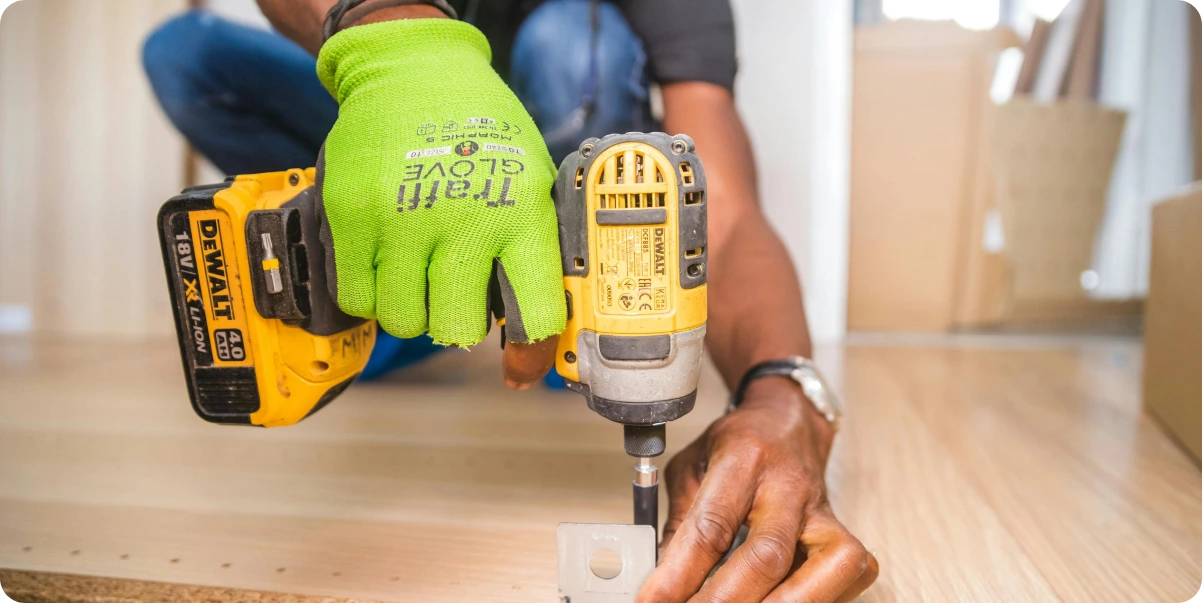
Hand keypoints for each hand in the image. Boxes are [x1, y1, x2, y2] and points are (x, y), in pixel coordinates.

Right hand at [315, 18, 564, 386]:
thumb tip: (537, 337)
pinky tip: (386, 263)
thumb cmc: (481, 133)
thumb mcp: (531, 182)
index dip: (531, 352)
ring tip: (418, 271)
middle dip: (457, 323)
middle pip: (457, 330)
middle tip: (454, 295)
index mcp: (521, 214)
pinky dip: (370, 293)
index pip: (535, 313)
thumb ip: (533, 252)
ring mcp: (401, 219)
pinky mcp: (351, 216)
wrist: (413, 71)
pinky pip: (356, 298)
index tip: (521, 365)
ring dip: (412, 309)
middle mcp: (463, 220)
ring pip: (404, 321)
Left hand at [639, 377, 877, 601]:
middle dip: (724, 600)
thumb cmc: (738, 446)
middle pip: (766, 556)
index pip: (711, 526)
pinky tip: (784, 601)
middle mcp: (789, 485)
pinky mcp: (843, 533)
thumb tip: (662, 582)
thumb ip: (677, 523)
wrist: (788, 422)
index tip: (654, 601)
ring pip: (823, 569)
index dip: (680, 573)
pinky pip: (847, 575)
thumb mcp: (691, 468)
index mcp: (744, 459)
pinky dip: (816, 599)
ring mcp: (822, 511)